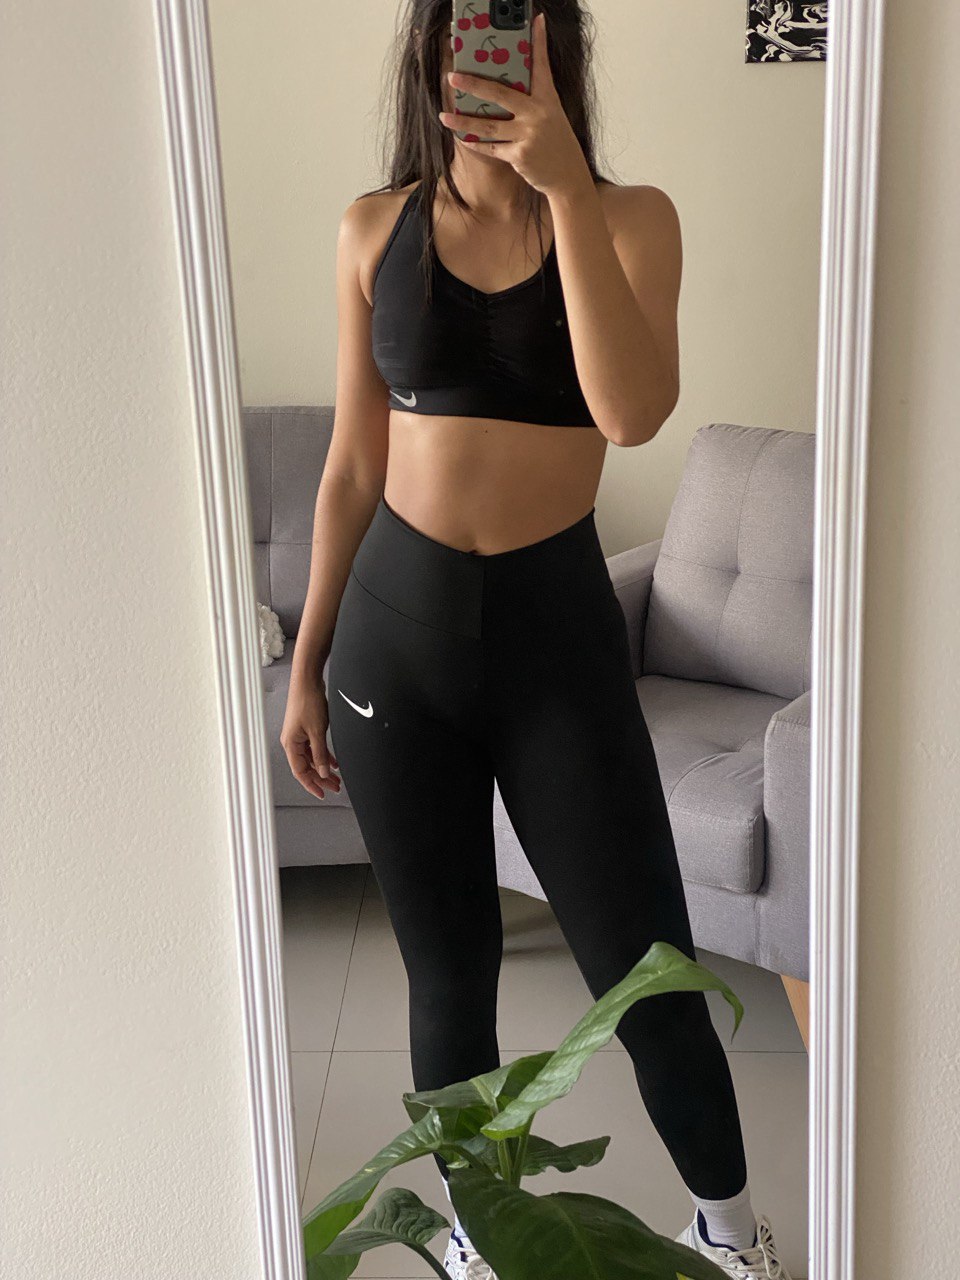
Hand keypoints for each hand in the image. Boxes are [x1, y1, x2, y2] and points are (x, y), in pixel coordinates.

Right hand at [280, 676, 341, 800]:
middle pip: (307, 766)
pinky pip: (315, 748)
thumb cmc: (308, 701)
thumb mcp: (317, 731)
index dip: (311, 785)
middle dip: (321, 778)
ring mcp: (299, 735)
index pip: (300, 772)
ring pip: (312, 758)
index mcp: (291, 744)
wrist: (308, 681)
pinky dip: (324, 756)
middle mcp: (293, 742)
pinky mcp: (306, 729)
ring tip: (337, 778)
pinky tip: (334, 763)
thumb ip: (320, 753)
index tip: (322, 794)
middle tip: (335, 787)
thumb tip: (321, 772)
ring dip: (324, 768)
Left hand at [439, 12, 591, 198]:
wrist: (568, 175)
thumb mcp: (551, 116)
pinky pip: (492, 148)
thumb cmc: (556, 143)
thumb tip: (506, 90)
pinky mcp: (519, 155)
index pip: (542, 66)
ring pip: (488, 126)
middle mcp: (537, 114)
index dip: (538, 42)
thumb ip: (533, 101)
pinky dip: (477, 144)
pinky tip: (463, 139)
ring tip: (444, 117)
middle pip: (499, 94)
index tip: (535, 20)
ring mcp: (528, 135)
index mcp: (547, 99)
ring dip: (463, 122)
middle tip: (452, 76)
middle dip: (473, 84)